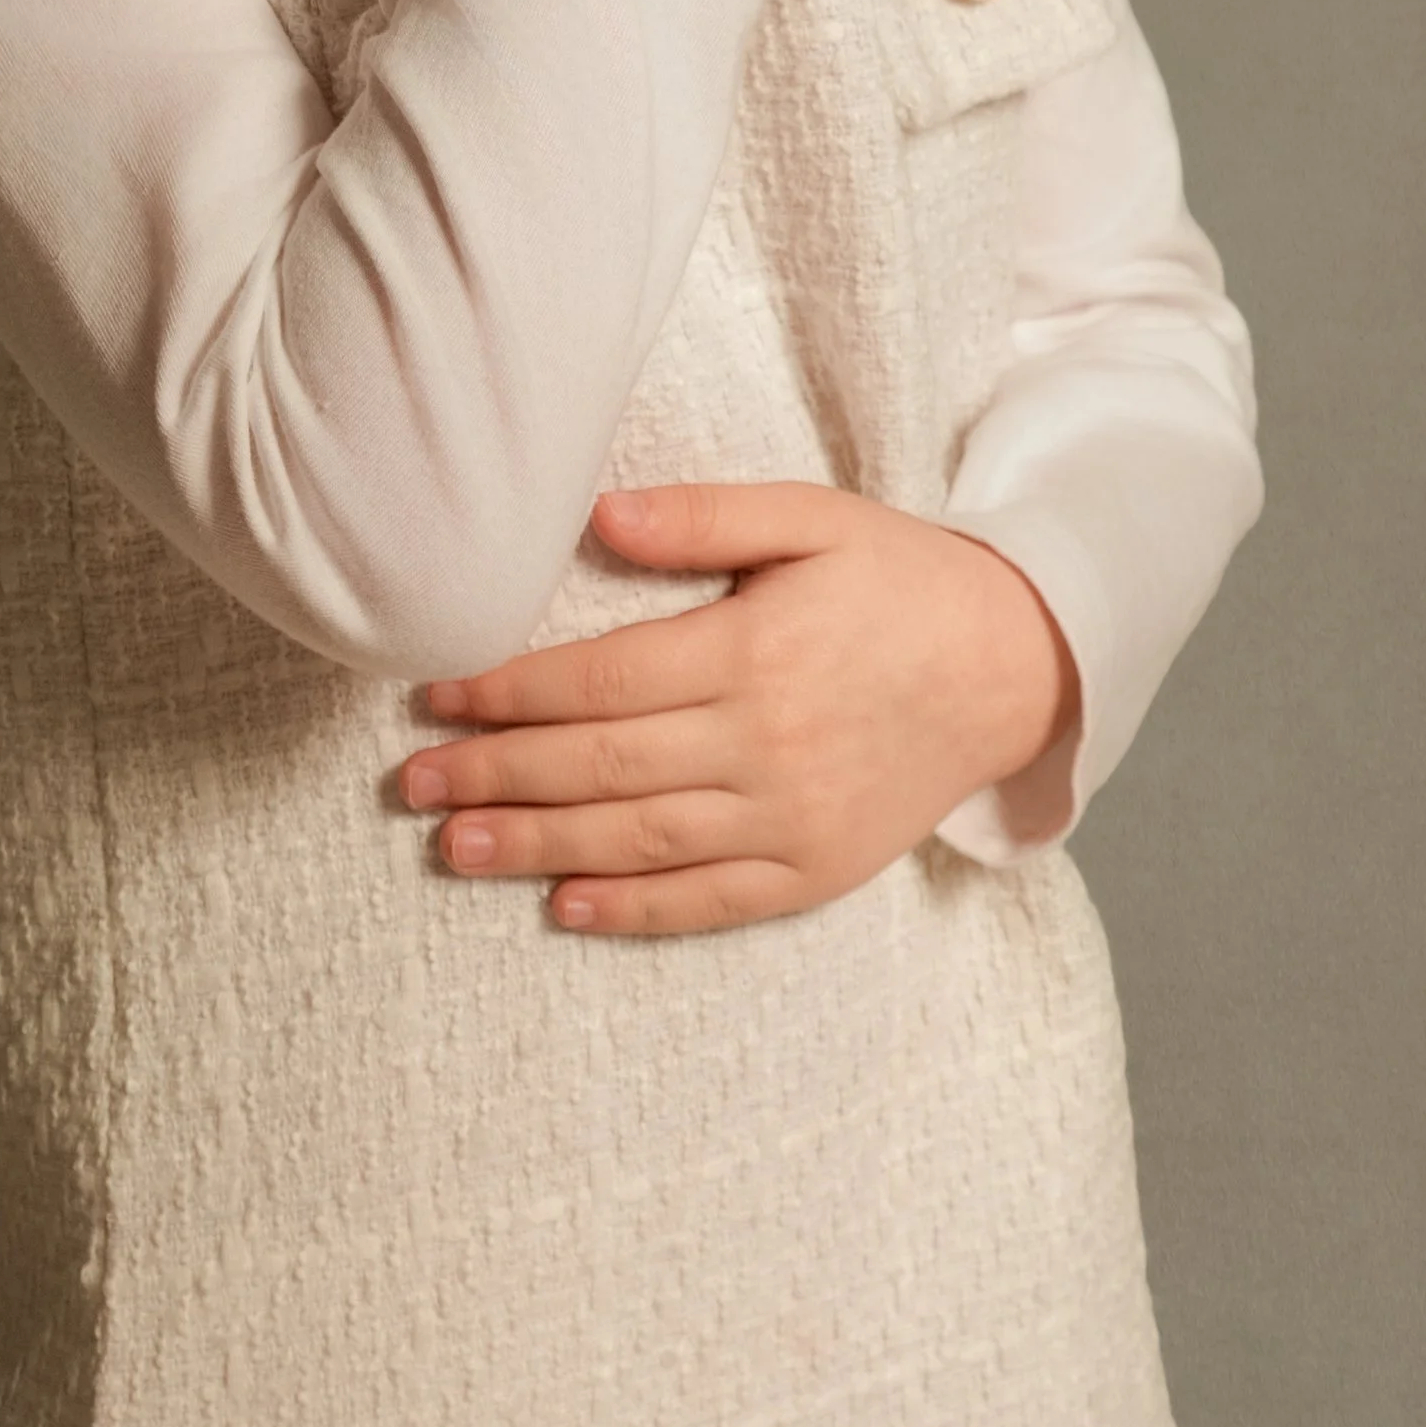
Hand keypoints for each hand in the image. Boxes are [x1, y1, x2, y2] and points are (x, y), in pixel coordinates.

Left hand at [392, 480, 1082, 935]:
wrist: (1012, 665)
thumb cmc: (897, 578)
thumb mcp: (810, 516)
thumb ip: (703, 516)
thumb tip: (595, 517)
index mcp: (750, 653)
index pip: (600, 682)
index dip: (508, 693)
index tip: (437, 695)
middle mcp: (763, 746)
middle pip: (600, 767)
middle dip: (495, 776)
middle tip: (413, 785)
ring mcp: (790, 820)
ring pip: (638, 842)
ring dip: (536, 847)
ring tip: (452, 848)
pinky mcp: (815, 870)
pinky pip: (709, 900)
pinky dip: (632, 910)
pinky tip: (564, 906)